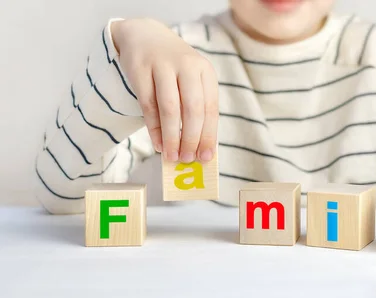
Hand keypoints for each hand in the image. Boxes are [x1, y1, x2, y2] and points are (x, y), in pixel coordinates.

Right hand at [111, 19, 218, 163]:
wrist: (144, 36)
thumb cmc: (173, 68)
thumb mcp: (191, 81)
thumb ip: (196, 109)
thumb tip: (198, 148)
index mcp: (205, 71)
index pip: (210, 109)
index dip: (208, 136)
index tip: (206, 158)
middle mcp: (188, 66)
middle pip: (193, 109)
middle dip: (191, 139)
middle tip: (187, 160)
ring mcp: (163, 65)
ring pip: (170, 108)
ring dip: (172, 136)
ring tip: (171, 156)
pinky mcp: (140, 69)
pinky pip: (148, 105)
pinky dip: (154, 128)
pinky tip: (158, 143)